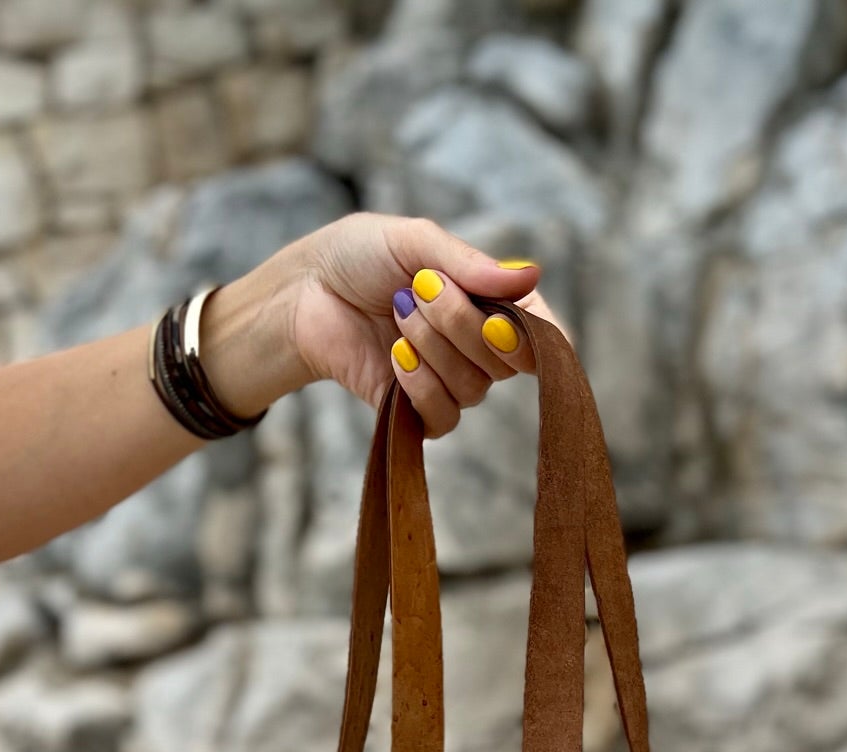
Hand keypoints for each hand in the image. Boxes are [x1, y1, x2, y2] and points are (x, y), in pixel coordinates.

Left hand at [200, 213, 555, 437]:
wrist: (304, 294)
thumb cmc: (357, 257)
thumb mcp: (414, 241)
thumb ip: (470, 263)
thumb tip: (532, 275)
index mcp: (490, 301)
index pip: (542, 333)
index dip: (539, 336)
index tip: (509, 320)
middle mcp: (479, 346)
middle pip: (507, 359)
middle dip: (462, 322)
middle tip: (420, 289)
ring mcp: (451, 381)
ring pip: (475, 387)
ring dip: (433, 345)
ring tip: (396, 313)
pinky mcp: (418, 412)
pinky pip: (445, 415)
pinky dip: (421, 385)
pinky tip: (394, 357)